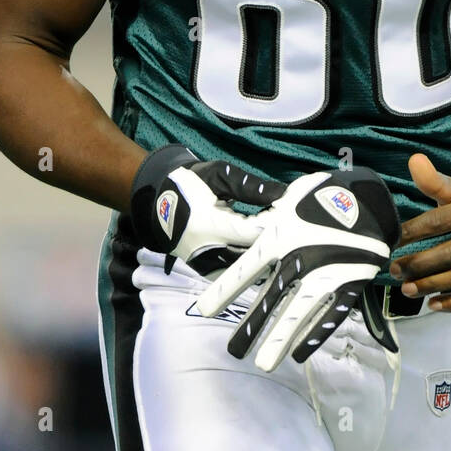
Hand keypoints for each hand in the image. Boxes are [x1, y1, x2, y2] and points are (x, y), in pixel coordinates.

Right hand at [129, 145, 285, 275]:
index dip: (275, 225)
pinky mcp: (206, 272)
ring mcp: (205, 264)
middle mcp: (205, 250)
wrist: (159, 202)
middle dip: (273, 243)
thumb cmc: (192, 183)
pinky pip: (235, 275)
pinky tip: (265, 252)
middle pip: (251, 255)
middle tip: (291, 228)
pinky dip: (252, 266)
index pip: (251, 233)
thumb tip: (282, 194)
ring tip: (280, 239)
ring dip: (265, 256)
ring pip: (245, 270)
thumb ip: (250, 186)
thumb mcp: (219, 175)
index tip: (290, 213)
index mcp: (207, 224)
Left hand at [194, 166, 398, 369]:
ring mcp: (326, 273)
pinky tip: (299, 354)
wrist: (371, 196)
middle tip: (233, 351)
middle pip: (271, 298)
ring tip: (264, 364)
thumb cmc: (327, 192)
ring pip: (298, 312)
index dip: (225, 289)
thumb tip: (246, 216)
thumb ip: (268, 211)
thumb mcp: (292, 195)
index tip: (204, 310)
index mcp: (281, 235)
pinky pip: (330, 314)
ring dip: (281, 338)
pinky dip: (316, 335)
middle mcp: (299, 258)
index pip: (246, 268)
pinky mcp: (349, 283)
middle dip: (252, 325)